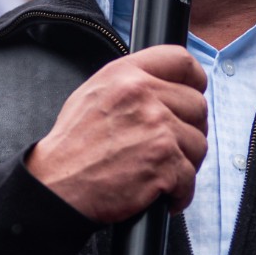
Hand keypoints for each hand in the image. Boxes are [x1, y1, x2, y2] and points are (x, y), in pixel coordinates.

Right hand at [25, 45, 207, 223]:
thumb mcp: (92, 94)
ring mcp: (157, 129)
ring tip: (157, 170)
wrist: (56, 185)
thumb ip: (131, 83)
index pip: (181, 61)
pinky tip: (160, 193)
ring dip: (184, 162)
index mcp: (126, 75)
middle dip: (188, 128)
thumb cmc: (72, 146)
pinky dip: (179, 192)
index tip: (194, 92)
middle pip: (197, 106)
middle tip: (169, 145)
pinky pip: (190, 178)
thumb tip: (166, 86)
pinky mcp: (164, 162)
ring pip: (198, 143)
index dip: (194, 79)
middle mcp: (143, 96)